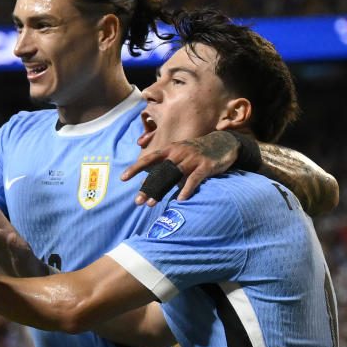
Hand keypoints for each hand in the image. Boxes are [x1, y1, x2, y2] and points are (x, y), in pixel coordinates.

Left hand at [121, 130, 238, 204]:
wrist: (223, 142)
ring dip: (161, 191)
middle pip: (159, 171)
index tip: (123, 178)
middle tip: (137, 201)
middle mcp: (178, 153)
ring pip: (173, 176)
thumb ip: (164, 165)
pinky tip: (180, 199)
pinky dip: (186, 189)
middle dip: (147, 187)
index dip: (135, 168)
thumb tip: (147, 181)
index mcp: (169, 149)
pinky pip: (194, 179)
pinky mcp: (205, 166)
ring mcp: (192, 159)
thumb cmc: (195, 151)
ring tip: (151, 204)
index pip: (149, 159)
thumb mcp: (178, 153)